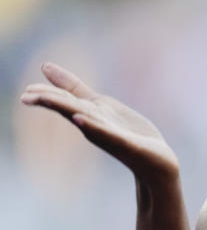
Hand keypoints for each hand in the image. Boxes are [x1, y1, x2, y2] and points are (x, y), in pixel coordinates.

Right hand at [20, 63, 179, 182]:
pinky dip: (94, 126)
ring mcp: (111, 135)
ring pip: (85, 119)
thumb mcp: (100, 105)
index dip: (47, 94)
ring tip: (48, 101)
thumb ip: (75, 89)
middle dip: (49, 102)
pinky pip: (109, 134)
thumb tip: (45, 67)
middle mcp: (96, 124)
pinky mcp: (128, 144)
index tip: (26, 92)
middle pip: (70, 108)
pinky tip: (80, 119)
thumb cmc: (129, 133)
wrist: (157, 162)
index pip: (65, 101)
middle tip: (25, 97)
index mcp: (90, 114)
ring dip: (67, 109)